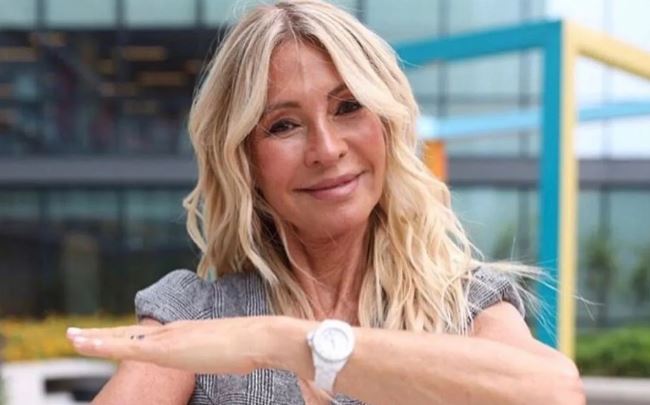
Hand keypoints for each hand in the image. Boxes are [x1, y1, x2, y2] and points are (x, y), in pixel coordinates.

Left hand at [66, 316, 274, 373]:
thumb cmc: (250, 347)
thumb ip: (214, 352)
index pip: (146, 336)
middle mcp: (171, 330)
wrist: (259, 338)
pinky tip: (83, 345)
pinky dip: (100, 345)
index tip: (107, 339)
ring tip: (70, 338)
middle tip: (74, 334)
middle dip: (100, 335)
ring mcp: (168, 338)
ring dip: (93, 339)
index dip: (123, 337)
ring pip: (120, 338)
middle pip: (128, 334)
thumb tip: (220, 357)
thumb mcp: (226, 352)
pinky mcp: (166, 349)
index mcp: (184, 332)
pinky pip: (124, 348)